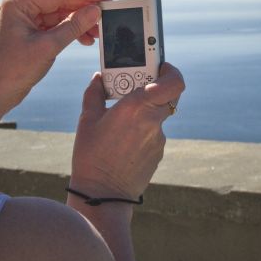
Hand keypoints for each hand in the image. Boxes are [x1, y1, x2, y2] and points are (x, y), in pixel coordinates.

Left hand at [0, 0, 112, 110]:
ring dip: (79, 22)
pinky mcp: (29, 30)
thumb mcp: (48, 47)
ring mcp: (25, 18)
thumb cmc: (13, 70)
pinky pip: (55, 25)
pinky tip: (85, 39)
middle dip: (84, 9)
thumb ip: (73, 26)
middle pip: (60, 1)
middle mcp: (21, 6)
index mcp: (18, 3)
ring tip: (98, 32)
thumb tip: (96, 10)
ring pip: (60, 14)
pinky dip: (70, 31)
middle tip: (108, 14)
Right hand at [70, 63, 184, 199]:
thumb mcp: (87, 119)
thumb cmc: (91, 155)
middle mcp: (153, 121)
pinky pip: (153, 133)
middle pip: (169, 95)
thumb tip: (98, 78)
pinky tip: (123, 141)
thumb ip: (95, 93)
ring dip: (144, 112)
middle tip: (137, 86)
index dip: (171, 71)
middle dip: (156, 87)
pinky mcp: (158, 153)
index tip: (159, 66)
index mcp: (137, 107)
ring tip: (120, 122)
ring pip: (158, 115)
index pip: (173, 82)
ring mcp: (158, 139)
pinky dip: (142, 131)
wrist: (102, 195)